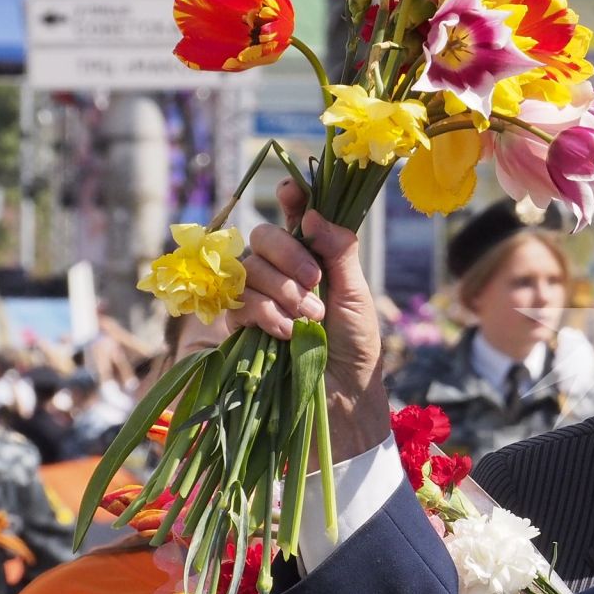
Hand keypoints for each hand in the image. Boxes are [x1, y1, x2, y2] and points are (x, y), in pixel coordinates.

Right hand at [231, 178, 389, 461]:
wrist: (343, 403)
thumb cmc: (356, 352)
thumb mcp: (357, 299)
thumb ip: (339, 254)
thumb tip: (316, 213)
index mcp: (313, 261)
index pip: (296, 219)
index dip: (292, 199)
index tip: (292, 190)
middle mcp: (281, 275)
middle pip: (261, 237)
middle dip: (287, 255)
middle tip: (315, 285)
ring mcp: (257, 300)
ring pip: (246, 269)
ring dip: (280, 290)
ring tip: (310, 320)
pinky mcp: (239, 329)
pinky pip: (235, 303)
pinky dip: (262, 312)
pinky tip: (285, 332)